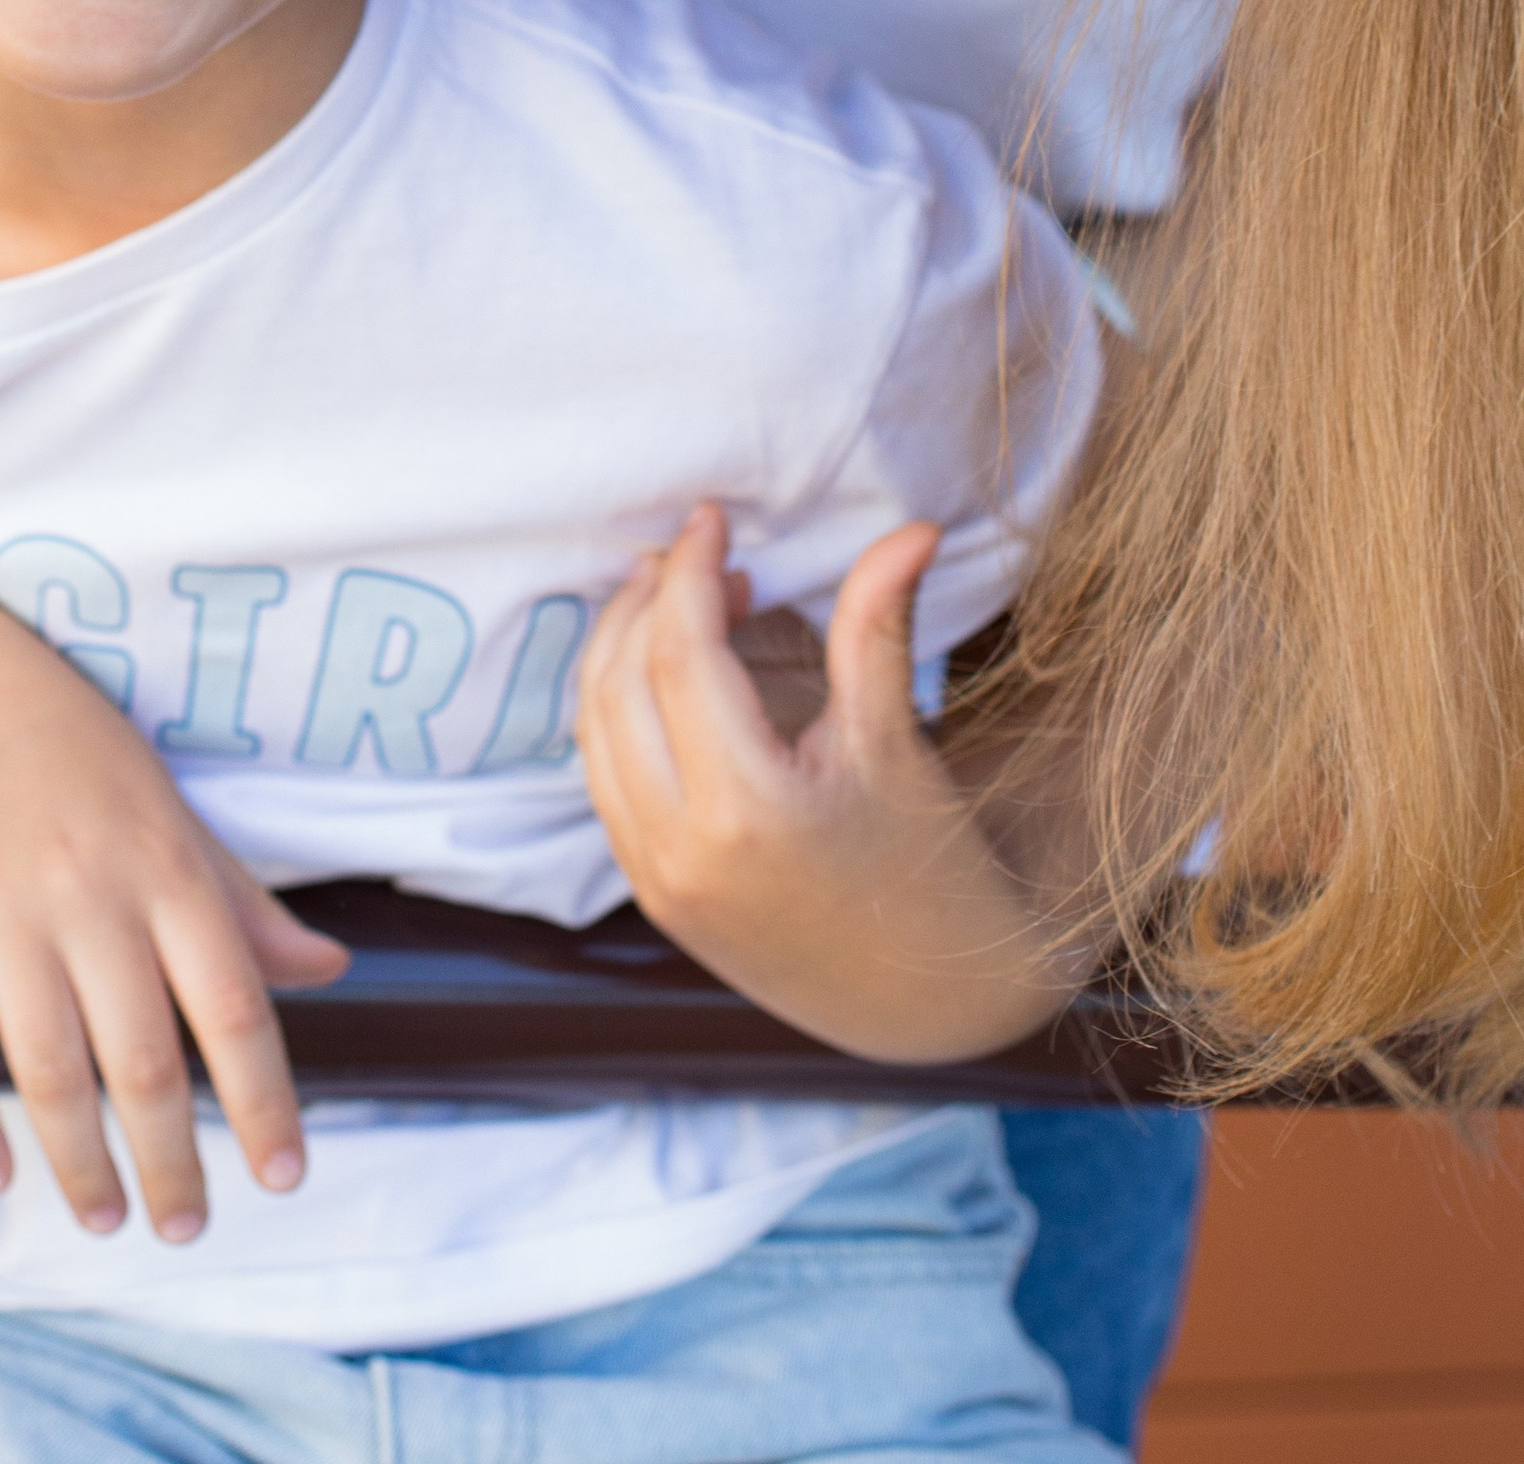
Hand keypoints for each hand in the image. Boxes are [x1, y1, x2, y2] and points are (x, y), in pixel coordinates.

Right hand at [0, 585, 346, 1242]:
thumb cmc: (63, 742)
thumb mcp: (165, 805)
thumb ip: (240, 898)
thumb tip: (330, 969)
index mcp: (167, 866)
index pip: (236, 1008)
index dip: (266, 1103)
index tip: (284, 1178)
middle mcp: (94, 894)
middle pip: (146, 1063)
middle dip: (173, 1163)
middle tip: (186, 1229)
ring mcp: (4, 911)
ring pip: (53, 1072)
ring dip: (81, 1165)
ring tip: (104, 1222)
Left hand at [578, 504, 1073, 1061]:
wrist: (929, 1006)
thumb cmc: (928, 868)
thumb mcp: (896, 743)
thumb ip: (876, 626)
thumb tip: (910, 527)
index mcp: (746, 809)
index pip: (680, 656)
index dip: (691, 573)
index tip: (711, 517)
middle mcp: (681, 850)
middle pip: (619, 685)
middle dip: (647, 602)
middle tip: (696, 553)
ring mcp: (657, 881)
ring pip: (594, 731)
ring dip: (618, 650)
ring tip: (678, 597)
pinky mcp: (653, 897)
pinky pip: (604, 779)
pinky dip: (616, 711)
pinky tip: (662, 672)